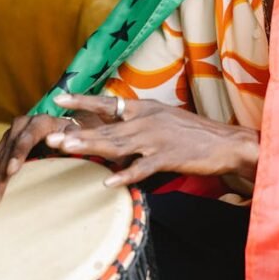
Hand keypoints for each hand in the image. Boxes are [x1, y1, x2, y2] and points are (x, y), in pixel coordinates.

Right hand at [0, 113, 81, 205]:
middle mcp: (19, 127)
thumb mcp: (77, 135)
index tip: (12, 171)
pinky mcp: (0, 148)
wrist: (67, 128)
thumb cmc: (75, 136)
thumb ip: (70, 139)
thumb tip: (59, 143)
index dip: (18, 154)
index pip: (26, 138)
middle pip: (6, 152)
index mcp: (39, 122)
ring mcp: (7, 137)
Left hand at [50, 93, 258, 187]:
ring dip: (91, 148)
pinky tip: (107, 181)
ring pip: (117, 144)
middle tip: (52, 138)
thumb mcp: (163, 118)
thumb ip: (137, 123)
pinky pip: (142, 168)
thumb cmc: (193, 133)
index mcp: (144, 108)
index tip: (58, 98)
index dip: (82, 100)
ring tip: (69, 151)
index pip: (107, 102)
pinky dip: (125, 175)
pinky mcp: (168, 157)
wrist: (226, 143)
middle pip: (106, 127)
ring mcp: (157, 139)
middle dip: (77, 133)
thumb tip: (112, 131)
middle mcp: (146, 120)